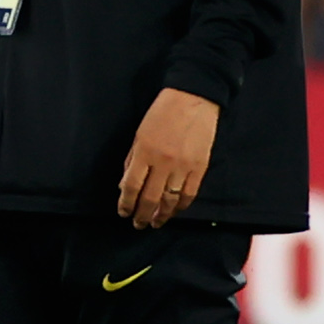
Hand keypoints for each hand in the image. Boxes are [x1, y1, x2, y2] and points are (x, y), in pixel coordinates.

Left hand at [117, 87, 217, 229]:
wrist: (193, 99)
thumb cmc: (163, 113)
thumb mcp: (140, 134)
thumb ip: (132, 160)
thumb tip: (125, 185)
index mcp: (145, 152)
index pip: (131, 186)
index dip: (126, 203)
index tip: (123, 212)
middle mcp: (163, 162)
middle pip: (150, 198)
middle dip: (142, 215)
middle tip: (138, 224)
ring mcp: (183, 166)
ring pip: (170, 201)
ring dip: (161, 215)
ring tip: (155, 223)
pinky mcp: (199, 167)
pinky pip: (189, 194)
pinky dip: (180, 206)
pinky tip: (174, 211)